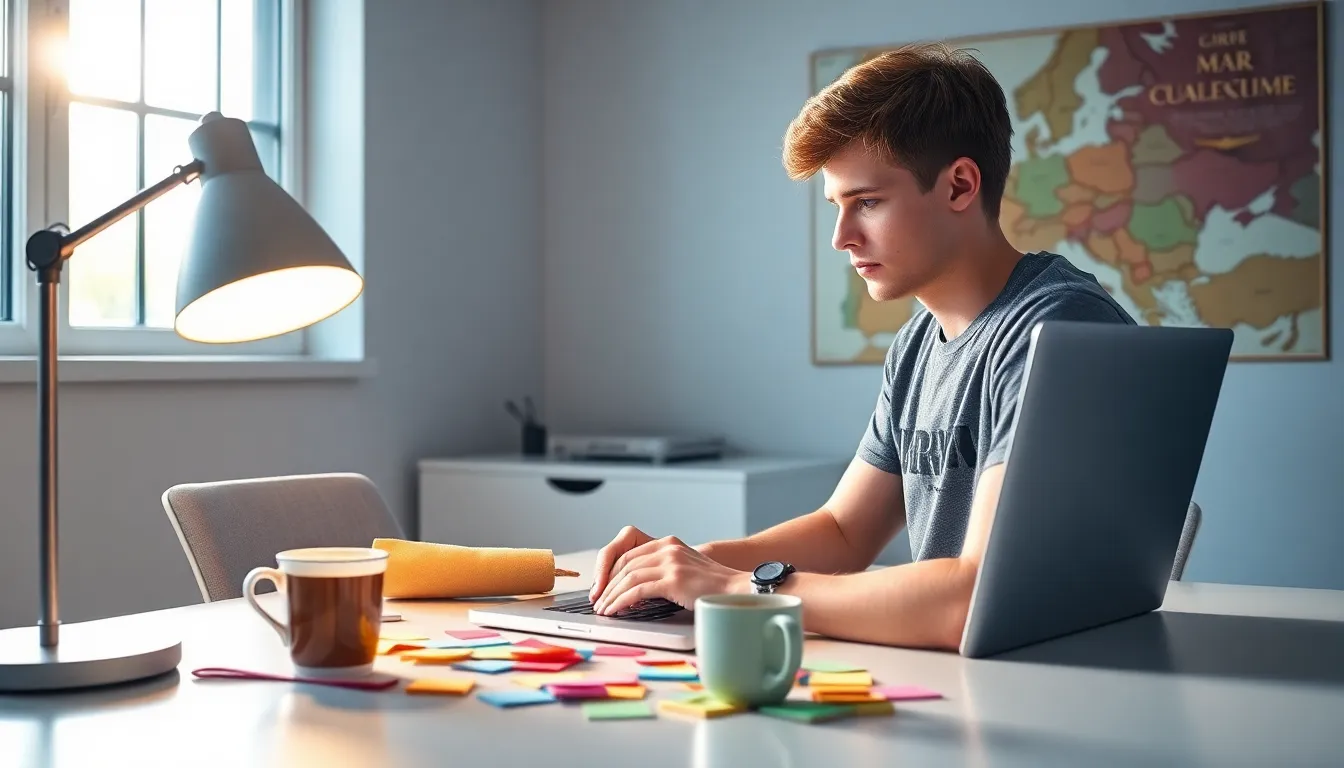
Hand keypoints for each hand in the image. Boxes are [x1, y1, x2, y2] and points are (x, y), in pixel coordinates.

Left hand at [592, 534, 750, 615]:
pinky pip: (637, 590)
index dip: (611, 571)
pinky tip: (615, 611)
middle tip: (598, 601)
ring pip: (628, 577)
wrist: (737, 589)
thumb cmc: (712, 586)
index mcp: (669, 542)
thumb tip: (634, 588)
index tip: (603, 587)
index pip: (629, 553)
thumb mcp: (684, 569)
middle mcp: (668, 547)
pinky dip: (621, 602)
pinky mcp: (673, 579)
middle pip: (624, 563)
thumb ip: (661, 570)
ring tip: (604, 610)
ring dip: (611, 596)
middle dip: (607, 584)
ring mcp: (671, 562)